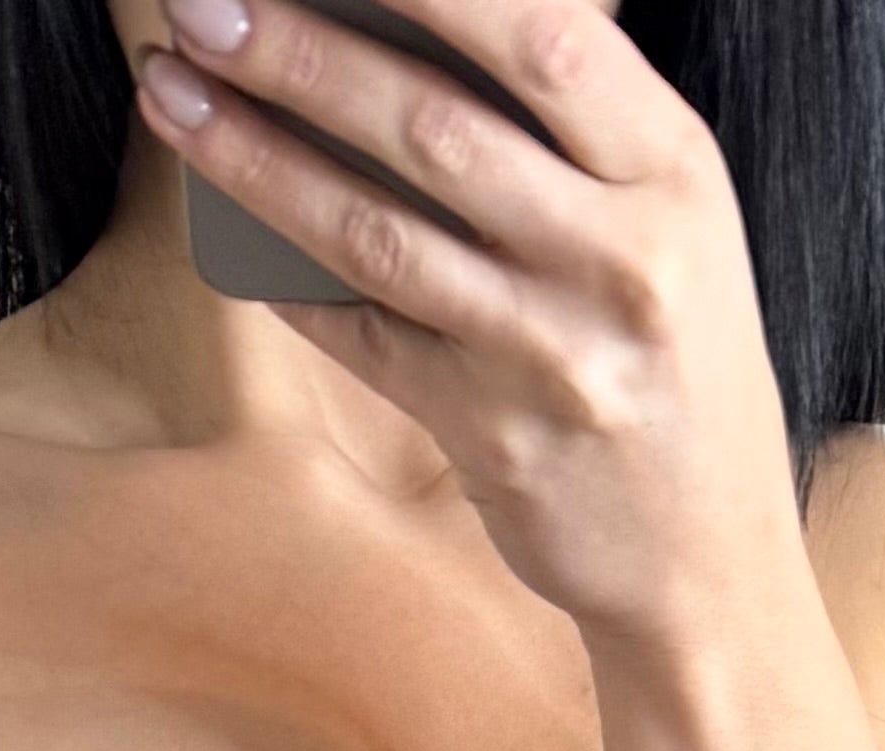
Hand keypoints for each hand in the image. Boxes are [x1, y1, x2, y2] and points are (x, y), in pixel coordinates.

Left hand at [133, 0, 803, 657]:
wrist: (709, 561)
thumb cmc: (672, 360)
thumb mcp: (668, 217)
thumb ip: (571, 127)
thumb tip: (407, 30)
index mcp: (672, 170)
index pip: (542, 39)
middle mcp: (622, 256)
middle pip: (433, 128)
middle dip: (299, 53)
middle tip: (201, 5)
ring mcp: (553, 355)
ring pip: (377, 233)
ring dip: (258, 158)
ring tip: (175, 97)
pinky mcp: (492, 437)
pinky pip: (365, 337)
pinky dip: (288, 279)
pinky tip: (223, 228)